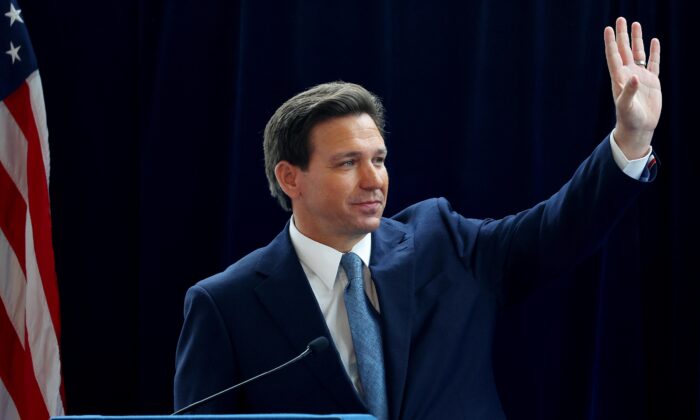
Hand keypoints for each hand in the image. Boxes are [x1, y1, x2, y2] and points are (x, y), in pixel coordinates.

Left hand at [604, 17, 661, 158]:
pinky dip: (653, 52)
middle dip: (622, 35)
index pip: (613, 56)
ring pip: (638, 53)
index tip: (608, 29)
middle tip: (620, 19)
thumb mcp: (626, 106)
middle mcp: (628, 74)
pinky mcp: (652, 82)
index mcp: (619, 79)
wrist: (639, 128)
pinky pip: (653, 63)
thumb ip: (628, 91)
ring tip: (635, 24)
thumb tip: (634, 76)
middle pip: (624, 50)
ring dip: (637, 39)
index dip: (611, 43)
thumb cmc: (629, 119)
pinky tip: (654, 41)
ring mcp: (640, 77)